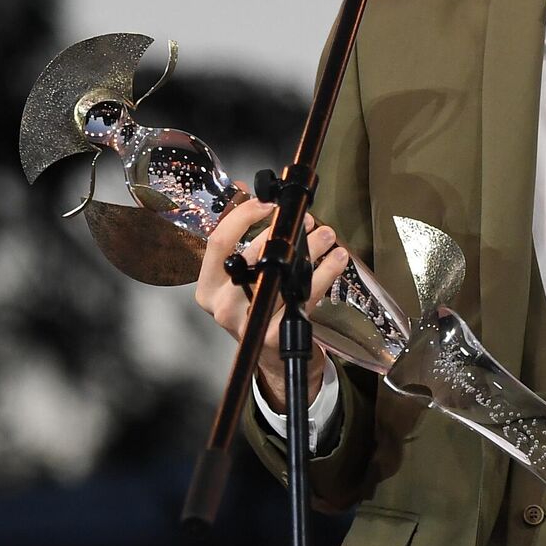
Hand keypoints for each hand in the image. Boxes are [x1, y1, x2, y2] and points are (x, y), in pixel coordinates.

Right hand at [194, 196, 348, 406]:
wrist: (271, 356)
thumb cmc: (256, 305)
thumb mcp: (240, 275)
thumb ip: (240, 234)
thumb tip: (242, 188)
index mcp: (208, 286)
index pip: (218, 241)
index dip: (243, 216)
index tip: (268, 202)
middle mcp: (221, 306)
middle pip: (252, 256)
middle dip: (282, 231)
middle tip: (307, 218)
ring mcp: (247, 322)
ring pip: (282, 275)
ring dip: (309, 249)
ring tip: (327, 234)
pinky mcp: (274, 335)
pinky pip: (304, 295)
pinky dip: (325, 272)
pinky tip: (337, 257)